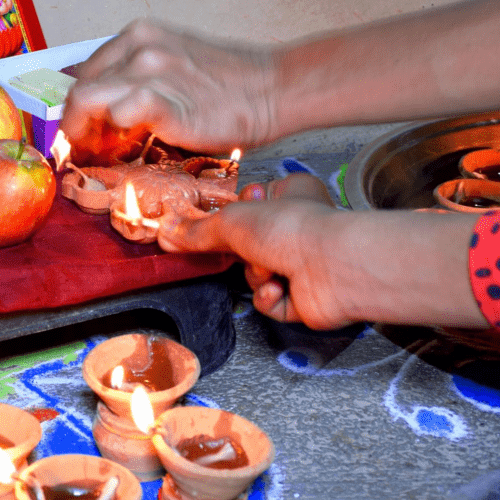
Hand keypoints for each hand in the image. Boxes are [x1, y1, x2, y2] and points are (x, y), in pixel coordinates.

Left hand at [62, 18, 279, 154]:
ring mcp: (148, 71)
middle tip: (82, 148)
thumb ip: (138, 75)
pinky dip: (111, 137)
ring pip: (87, 102)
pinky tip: (121, 150)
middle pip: (79, 89)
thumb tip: (108, 107)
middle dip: (73, 123)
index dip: (78, 106)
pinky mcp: (162, 99)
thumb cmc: (227, 84)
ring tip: (96, 153)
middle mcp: (138, 47)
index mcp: (138, 34)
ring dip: (85, 134)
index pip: (86, 72)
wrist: (270, 89)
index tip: (81, 129)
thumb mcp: (174, 62)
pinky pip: (117, 115)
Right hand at [158, 174, 346, 327]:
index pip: (251, 205)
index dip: (232, 215)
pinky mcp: (305, 297)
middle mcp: (298, 229)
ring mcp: (304, 264)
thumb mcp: (231, 220)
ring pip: (256, 276)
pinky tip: (280, 289)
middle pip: (248, 245)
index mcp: (289, 196)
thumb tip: (168, 231)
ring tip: (270, 268)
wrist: (332, 267)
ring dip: (256, 277)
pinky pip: (270, 302)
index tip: (216, 219)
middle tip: (241, 248)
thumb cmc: (295, 229)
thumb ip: (196, 231)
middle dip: (241, 254)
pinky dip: (269, 299)